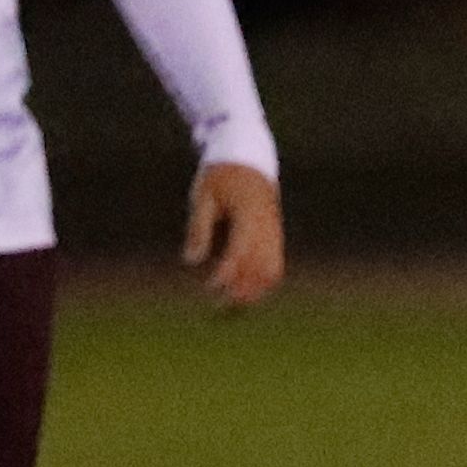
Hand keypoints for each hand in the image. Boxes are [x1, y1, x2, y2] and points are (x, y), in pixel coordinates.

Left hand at [185, 161, 284, 307]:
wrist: (250, 158)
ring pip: (272, 272)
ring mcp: (274, 232)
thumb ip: (198, 228)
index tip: (210, 289)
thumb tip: (190, 261)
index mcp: (247, 214)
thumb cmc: (221, 176)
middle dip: (242, 292)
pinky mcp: (275, 236)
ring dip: (254, 293)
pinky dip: (261, 284)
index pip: (240, 252)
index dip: (227, 274)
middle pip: (261, 269)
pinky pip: (275, 266)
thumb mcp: (203, 196)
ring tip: (231, 308)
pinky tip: (243, 294)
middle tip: (218, 308)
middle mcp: (265, 227)